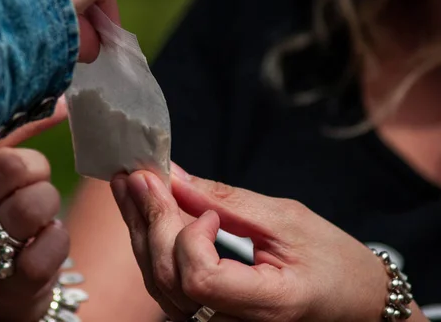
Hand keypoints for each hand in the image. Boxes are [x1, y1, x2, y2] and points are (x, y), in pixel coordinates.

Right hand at [0, 102, 68, 321]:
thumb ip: (23, 132)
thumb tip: (65, 101)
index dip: (21, 153)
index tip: (24, 169)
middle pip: (12, 166)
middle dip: (37, 172)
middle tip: (32, 188)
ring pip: (31, 207)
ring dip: (48, 205)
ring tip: (38, 216)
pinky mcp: (4, 285)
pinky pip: (45, 251)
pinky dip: (55, 241)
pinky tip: (43, 241)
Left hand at [111, 165, 413, 321]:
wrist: (352, 300)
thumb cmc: (334, 261)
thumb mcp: (288, 220)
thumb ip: (227, 200)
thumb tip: (175, 175)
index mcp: (266, 305)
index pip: (199, 280)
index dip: (190, 238)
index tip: (210, 211)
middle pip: (168, 277)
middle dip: (149, 219)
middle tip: (136, 174)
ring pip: (158, 281)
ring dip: (141, 228)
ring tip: (128, 185)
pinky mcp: (207, 316)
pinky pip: (167, 283)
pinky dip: (152, 244)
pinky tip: (144, 213)